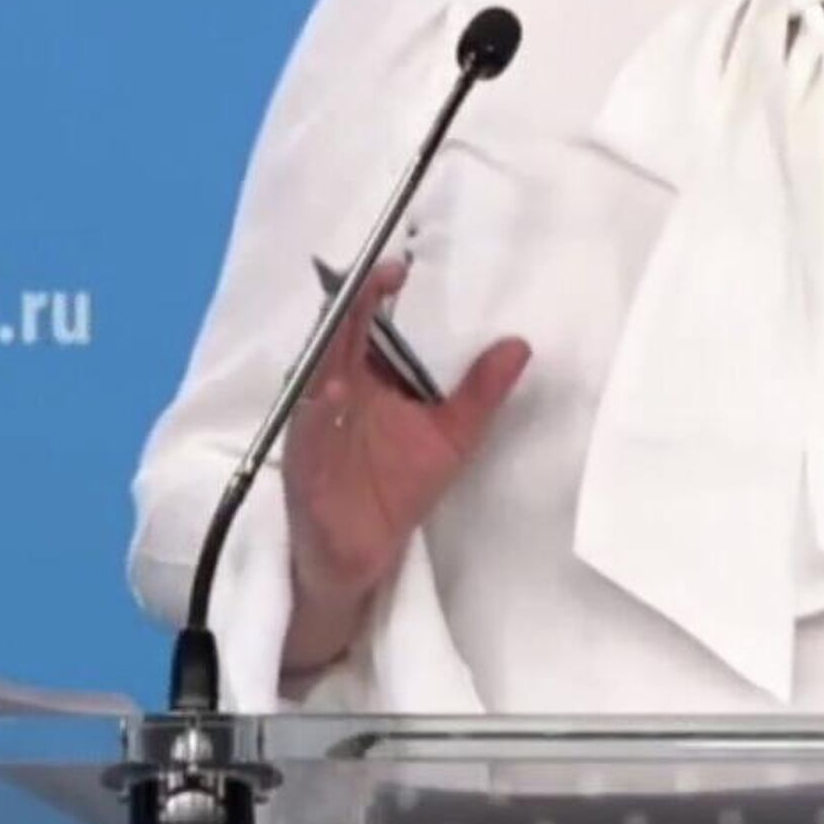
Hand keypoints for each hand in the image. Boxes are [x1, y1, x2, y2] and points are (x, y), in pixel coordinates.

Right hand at [281, 258, 528, 669]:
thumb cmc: (399, 489)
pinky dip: (318, 411)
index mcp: (363, 380)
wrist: (362, 558)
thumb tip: (520, 345)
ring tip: (347, 318)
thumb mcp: (452, 438)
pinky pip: (307, 432)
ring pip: (315, 375)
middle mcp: (334, 393)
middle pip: (337, 338)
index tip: (401, 265)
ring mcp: (315, 426)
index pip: (365, 325)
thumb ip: (481, 393)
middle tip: (377, 271)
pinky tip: (332, 392)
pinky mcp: (304, 464)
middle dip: (352, 303)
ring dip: (329, 348)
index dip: (376, 292)